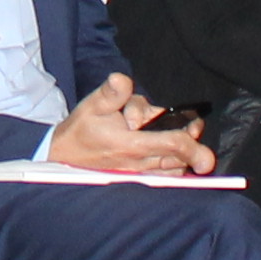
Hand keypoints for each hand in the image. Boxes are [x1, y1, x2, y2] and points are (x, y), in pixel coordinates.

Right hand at [43, 72, 212, 174]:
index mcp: (132, 144)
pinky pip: (163, 177)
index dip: (191, 140)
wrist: (63, 155)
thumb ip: (111, 93)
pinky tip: (174, 156)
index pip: (172, 144)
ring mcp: (139, 174)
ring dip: (183, 156)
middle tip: (195, 126)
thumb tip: (121, 80)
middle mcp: (139, 162)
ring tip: (186, 138)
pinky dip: (173, 168)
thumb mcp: (92, 105)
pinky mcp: (136, 179)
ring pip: (173, 170)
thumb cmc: (80, 129)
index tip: (197, 126)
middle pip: (179, 159)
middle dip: (193, 145)